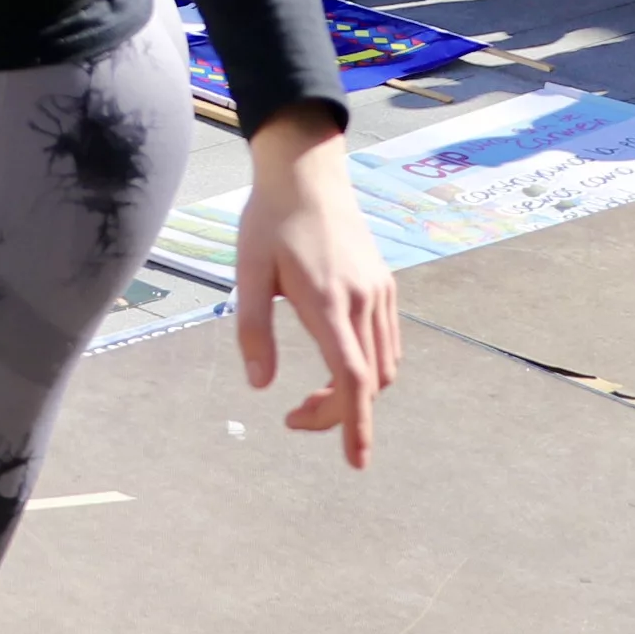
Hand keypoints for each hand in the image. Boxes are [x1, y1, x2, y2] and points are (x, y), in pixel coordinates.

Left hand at [232, 105, 399, 469]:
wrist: (307, 172)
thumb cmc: (269, 221)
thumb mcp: (248, 274)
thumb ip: (253, 330)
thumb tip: (260, 386)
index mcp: (328, 302)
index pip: (352, 379)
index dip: (354, 424)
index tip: (356, 461)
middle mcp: (363, 301)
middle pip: (368, 382)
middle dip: (339, 414)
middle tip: (292, 418)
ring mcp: (379, 292)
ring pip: (384, 365)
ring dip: (353, 393)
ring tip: (308, 397)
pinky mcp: (384, 284)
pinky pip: (387, 342)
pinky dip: (367, 368)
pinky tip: (335, 364)